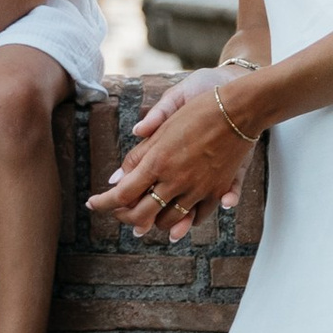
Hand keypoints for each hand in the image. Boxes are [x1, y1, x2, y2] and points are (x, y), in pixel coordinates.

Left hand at [90, 74, 255, 241]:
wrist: (240, 108)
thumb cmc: (199, 109)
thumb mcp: (162, 126)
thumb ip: (139, 152)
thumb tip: (116, 176)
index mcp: (158, 161)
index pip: (122, 193)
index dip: (104, 203)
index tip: (92, 204)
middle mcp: (176, 180)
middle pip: (143, 214)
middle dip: (126, 218)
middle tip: (119, 215)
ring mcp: (199, 188)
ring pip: (170, 220)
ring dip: (155, 223)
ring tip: (146, 220)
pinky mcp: (218, 190)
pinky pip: (199, 216)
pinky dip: (186, 221)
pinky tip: (179, 219)